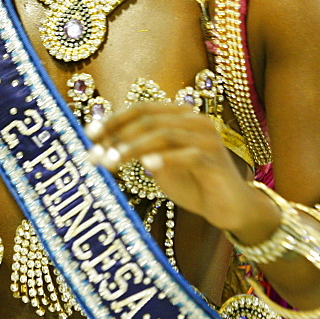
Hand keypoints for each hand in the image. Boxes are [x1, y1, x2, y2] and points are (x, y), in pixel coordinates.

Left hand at [85, 103, 252, 232]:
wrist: (229, 209)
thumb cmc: (194, 185)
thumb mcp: (159, 167)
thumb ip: (139, 153)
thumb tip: (103, 147)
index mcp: (181, 117)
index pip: (143, 109)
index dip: (115, 119)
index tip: (90, 134)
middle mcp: (195, 121)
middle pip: (150, 119)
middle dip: (119, 135)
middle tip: (96, 154)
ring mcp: (208, 139)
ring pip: (165, 133)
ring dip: (134, 147)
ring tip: (112, 161)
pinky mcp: (216, 161)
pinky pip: (189, 155)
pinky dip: (166, 158)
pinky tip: (147, 165)